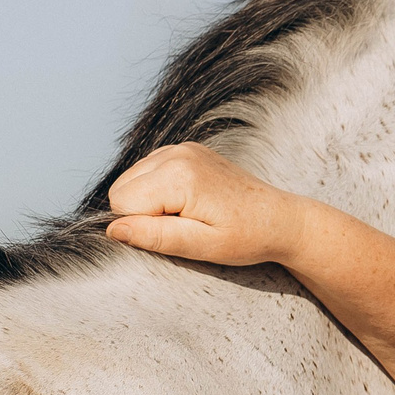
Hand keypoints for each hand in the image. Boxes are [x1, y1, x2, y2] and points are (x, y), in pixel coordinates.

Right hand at [104, 143, 308, 265]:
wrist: (281, 219)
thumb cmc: (248, 237)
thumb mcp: (203, 246)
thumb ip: (156, 236)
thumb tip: (113, 230)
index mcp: (179, 175)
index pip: (121, 203)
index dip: (140, 227)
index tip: (177, 235)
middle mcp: (176, 154)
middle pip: (121, 189)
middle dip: (142, 214)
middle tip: (184, 227)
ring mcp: (181, 148)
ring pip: (131, 180)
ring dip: (149, 203)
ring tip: (190, 216)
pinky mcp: (186, 151)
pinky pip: (148, 173)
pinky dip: (158, 192)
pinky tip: (188, 204)